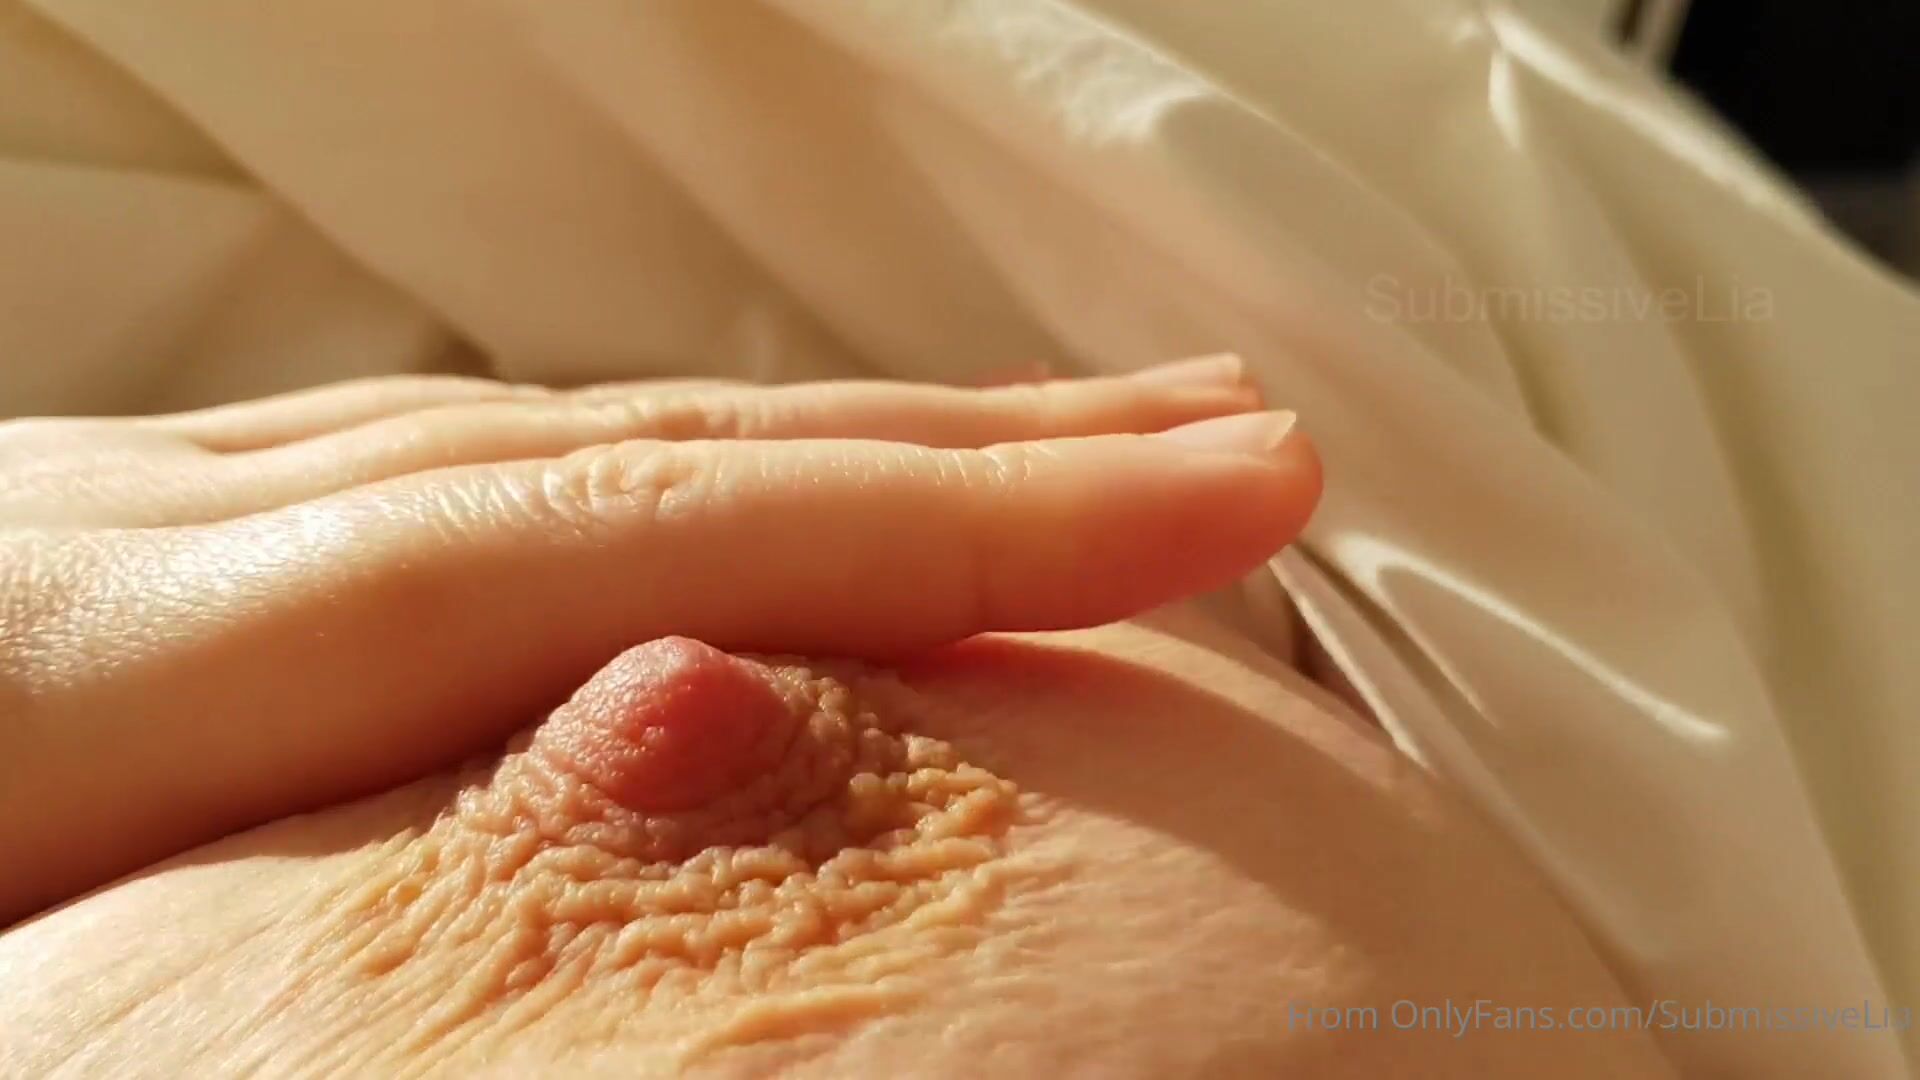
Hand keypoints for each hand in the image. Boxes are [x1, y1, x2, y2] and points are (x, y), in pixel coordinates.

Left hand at [0, 358, 1318, 923]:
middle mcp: (156, 531)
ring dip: (853, 447)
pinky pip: (473, 481)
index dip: (953, 515)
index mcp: (105, 660)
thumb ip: (244, 943)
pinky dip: (681, 486)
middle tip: (1240, 438)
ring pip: (579, 441)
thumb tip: (634, 766)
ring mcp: (137, 508)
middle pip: (650, 451)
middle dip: (976, 442)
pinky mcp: (112, 534)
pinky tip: (774, 510)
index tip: (1221, 498)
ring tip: (1072, 462)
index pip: (635, 551)